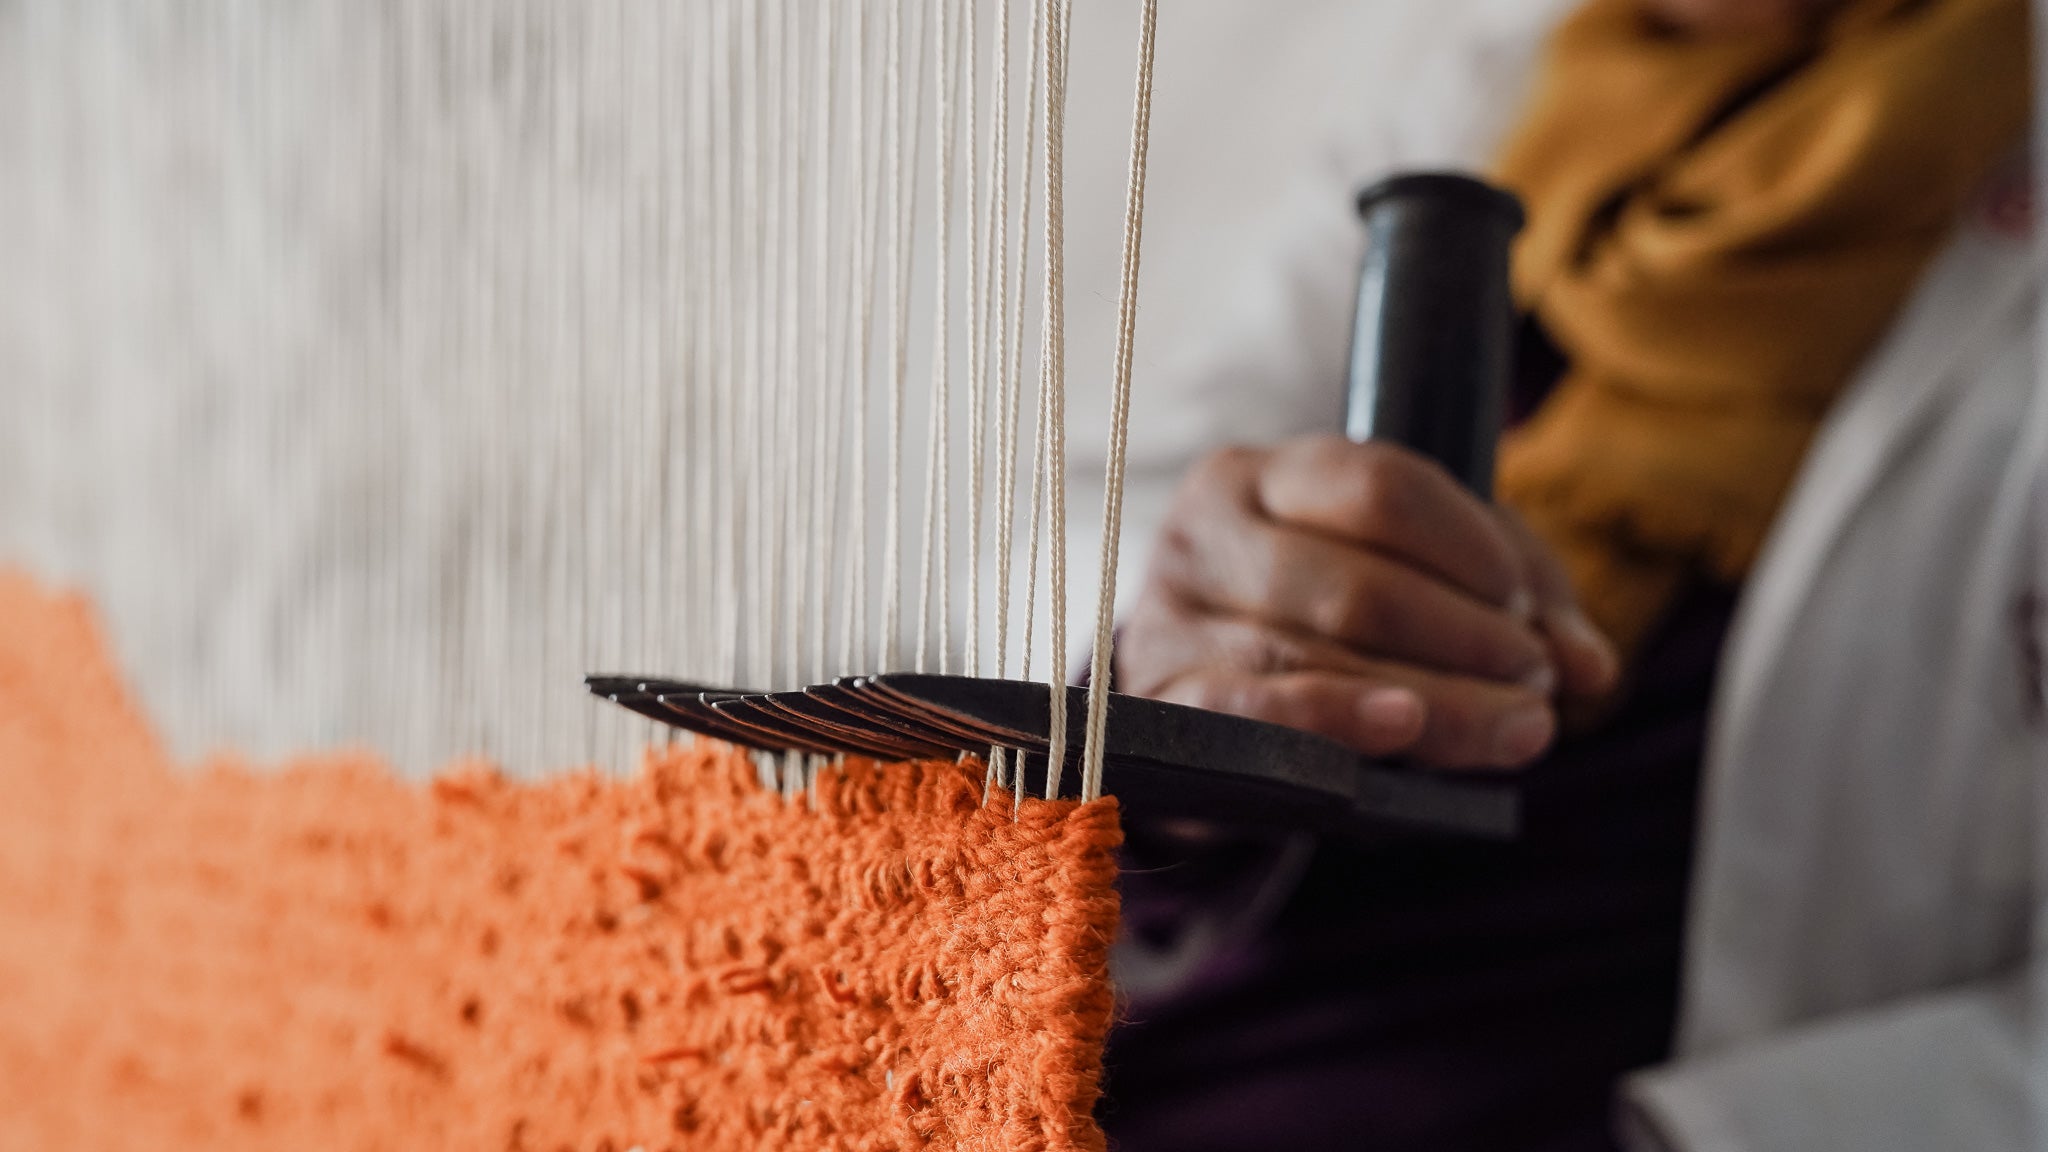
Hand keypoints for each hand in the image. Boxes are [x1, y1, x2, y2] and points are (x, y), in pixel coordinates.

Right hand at [1117, 435, 1619, 770]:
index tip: (1527, 606)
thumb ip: (1505, 603)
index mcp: (1262, 475)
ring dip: (1438, 697)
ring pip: (1317, 653)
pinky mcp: (1155, 702)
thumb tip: (1590, 665)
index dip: (1472, 547)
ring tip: (1516, 726)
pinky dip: (1336, 716)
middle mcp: (1203, 532)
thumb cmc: (1308, 631)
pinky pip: (1251, 710)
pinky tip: (1404, 726)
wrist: (1186, 708)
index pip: (1379, 485)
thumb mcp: (1405, 585)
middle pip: (1359, 581)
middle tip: (1538, 683)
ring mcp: (1168, 618)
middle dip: (1471, 637)